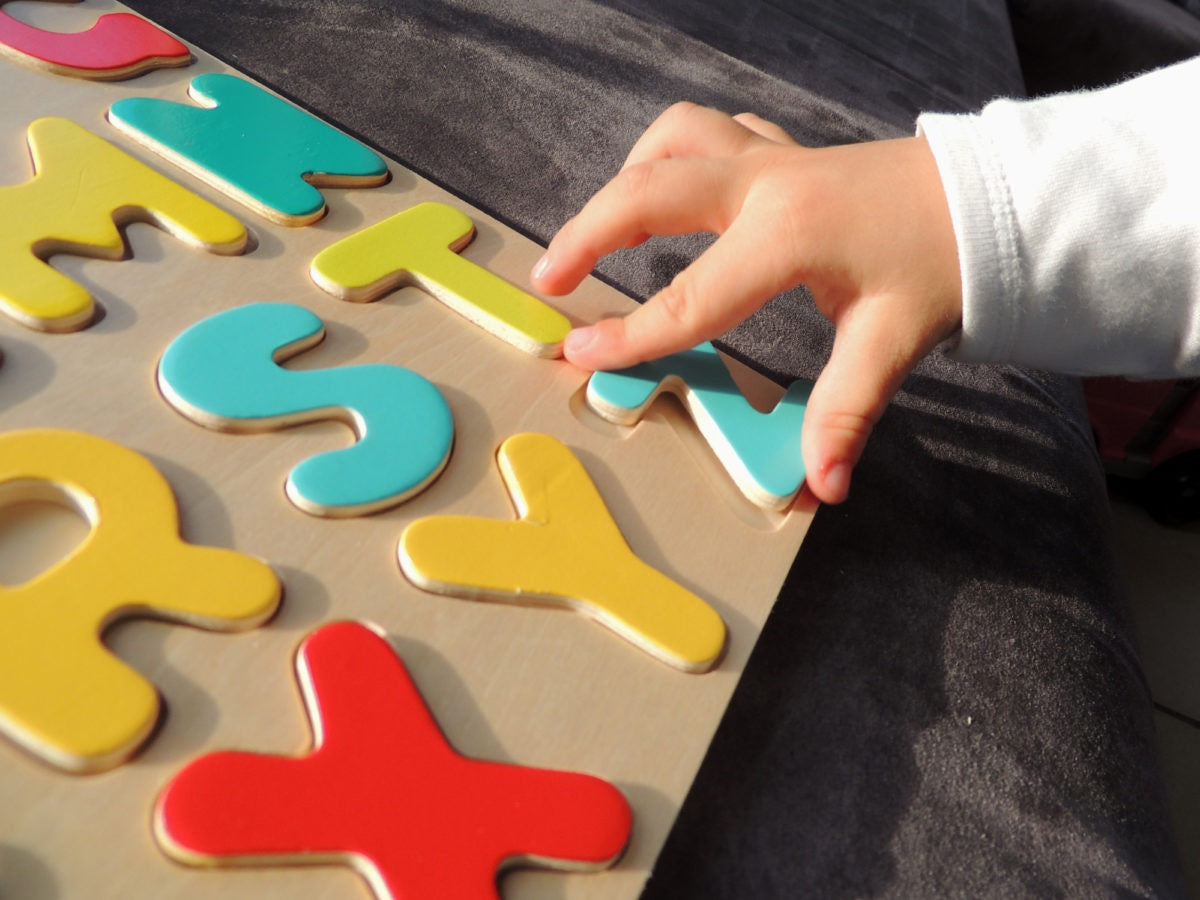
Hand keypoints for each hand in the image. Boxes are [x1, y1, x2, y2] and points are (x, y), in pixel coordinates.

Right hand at [531, 102, 961, 503]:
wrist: (991, 197)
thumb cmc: (945, 261)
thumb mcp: (894, 340)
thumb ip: (846, 412)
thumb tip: (822, 485)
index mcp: (787, 234)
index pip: (689, 296)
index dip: (629, 333)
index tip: (577, 354)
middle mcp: (766, 184)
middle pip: (647, 190)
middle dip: (586, 232)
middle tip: (549, 279)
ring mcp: (771, 158)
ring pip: (673, 139)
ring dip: (626, 179)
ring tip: (600, 232)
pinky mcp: (782, 153)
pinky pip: (706, 134)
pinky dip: (669, 156)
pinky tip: (668, 193)